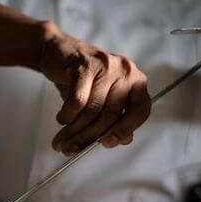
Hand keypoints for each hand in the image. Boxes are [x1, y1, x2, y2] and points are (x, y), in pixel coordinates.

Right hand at [38, 22, 150, 155]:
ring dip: (74, 131)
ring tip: (62, 141)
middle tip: (72, 149)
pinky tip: (62, 119)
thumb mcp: (103, 99)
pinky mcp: (84, 66)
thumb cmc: (84, 79)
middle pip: (110, 115)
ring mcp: (106, 67)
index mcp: (136, 82)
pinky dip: (67, 115)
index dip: (126, 129)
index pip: (141, 110)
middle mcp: (126, 72)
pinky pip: (77, 100)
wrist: (60, 52)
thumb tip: (120, 140)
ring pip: (92, 110)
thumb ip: (115, 119)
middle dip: (88, 137)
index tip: (109, 142)